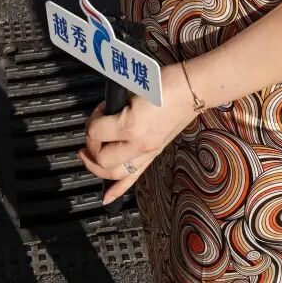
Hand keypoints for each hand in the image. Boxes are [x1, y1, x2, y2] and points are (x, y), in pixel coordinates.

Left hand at [78, 63, 197, 204]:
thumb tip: (102, 112)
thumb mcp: (132, 88)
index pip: (96, 132)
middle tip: (91, 134)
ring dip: (97, 168)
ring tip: (89, 158)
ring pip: (115, 174)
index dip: (92, 119)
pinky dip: (118, 190)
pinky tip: (107, 198)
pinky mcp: (154, 154)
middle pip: (102, 159)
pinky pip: (133, 178)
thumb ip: (115, 103)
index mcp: (131, 125)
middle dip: (91, 146)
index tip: (99, 111)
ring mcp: (148, 152)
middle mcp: (139, 144)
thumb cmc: (166, 84)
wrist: (192, 90)